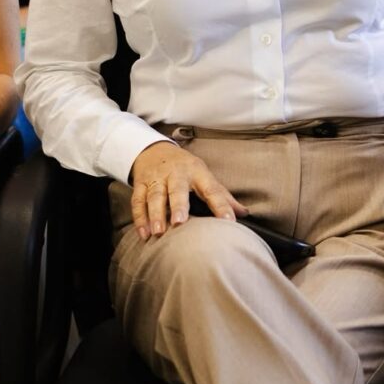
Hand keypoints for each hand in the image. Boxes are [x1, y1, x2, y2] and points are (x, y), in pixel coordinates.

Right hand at [130, 141, 247, 240]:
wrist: (154, 150)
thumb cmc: (186, 168)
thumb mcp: (204, 176)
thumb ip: (222, 196)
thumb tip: (245, 213)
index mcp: (197, 172)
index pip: (212, 189)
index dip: (221, 205)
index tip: (229, 221)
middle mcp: (176, 174)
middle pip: (177, 189)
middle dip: (178, 205)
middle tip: (179, 222)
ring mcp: (157, 178)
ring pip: (154, 195)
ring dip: (155, 214)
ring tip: (157, 232)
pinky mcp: (141, 184)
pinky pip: (138, 200)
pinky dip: (140, 218)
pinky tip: (144, 234)